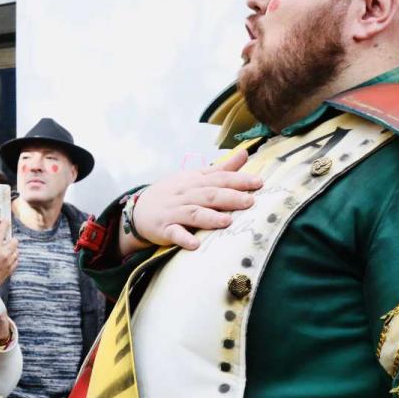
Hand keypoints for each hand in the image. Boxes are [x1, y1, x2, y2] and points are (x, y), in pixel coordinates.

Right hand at [0, 218, 18, 287]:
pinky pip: (16, 261)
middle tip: (3, 240)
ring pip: (17, 251)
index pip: (2, 231)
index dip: (4, 224)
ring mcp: (8, 263)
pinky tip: (5, 259)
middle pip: (15, 241)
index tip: (5, 221)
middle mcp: (3, 255)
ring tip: (3, 250)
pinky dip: (13, 258)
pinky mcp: (10, 271)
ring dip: (12, 249)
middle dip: (9, 239)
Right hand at [122, 150, 261, 252]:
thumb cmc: (174, 193)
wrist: (139, 209)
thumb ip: (221, 168)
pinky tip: (195, 245)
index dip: (239, 180)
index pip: (219, 178)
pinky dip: (184, 238)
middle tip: (249, 202)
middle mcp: (185, 194)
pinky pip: (174, 233)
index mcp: (195, 181)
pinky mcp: (164, 229)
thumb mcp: (195, 177)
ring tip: (226, 221)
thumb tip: (244, 153)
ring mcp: (174, 212)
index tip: (259, 183)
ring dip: (209, 217)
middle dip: (229, 197)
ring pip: (193, 213)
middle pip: (209, 194)